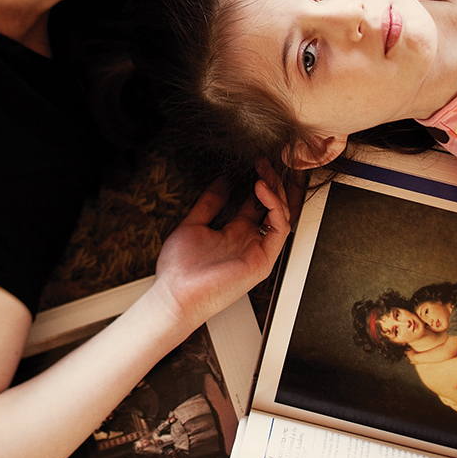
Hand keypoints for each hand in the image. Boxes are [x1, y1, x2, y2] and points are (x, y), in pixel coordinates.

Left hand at [150, 178, 290, 330]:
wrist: (175, 294)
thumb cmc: (180, 269)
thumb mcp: (193, 224)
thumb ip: (209, 204)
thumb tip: (222, 181)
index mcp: (235, 233)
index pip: (258, 204)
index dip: (261, 183)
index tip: (257, 164)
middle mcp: (250, 241)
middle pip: (274, 208)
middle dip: (273, 183)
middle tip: (265, 163)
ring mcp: (258, 251)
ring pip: (282, 216)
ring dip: (276, 191)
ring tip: (264, 172)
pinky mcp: (262, 260)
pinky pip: (280, 230)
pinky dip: (275, 207)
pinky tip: (262, 189)